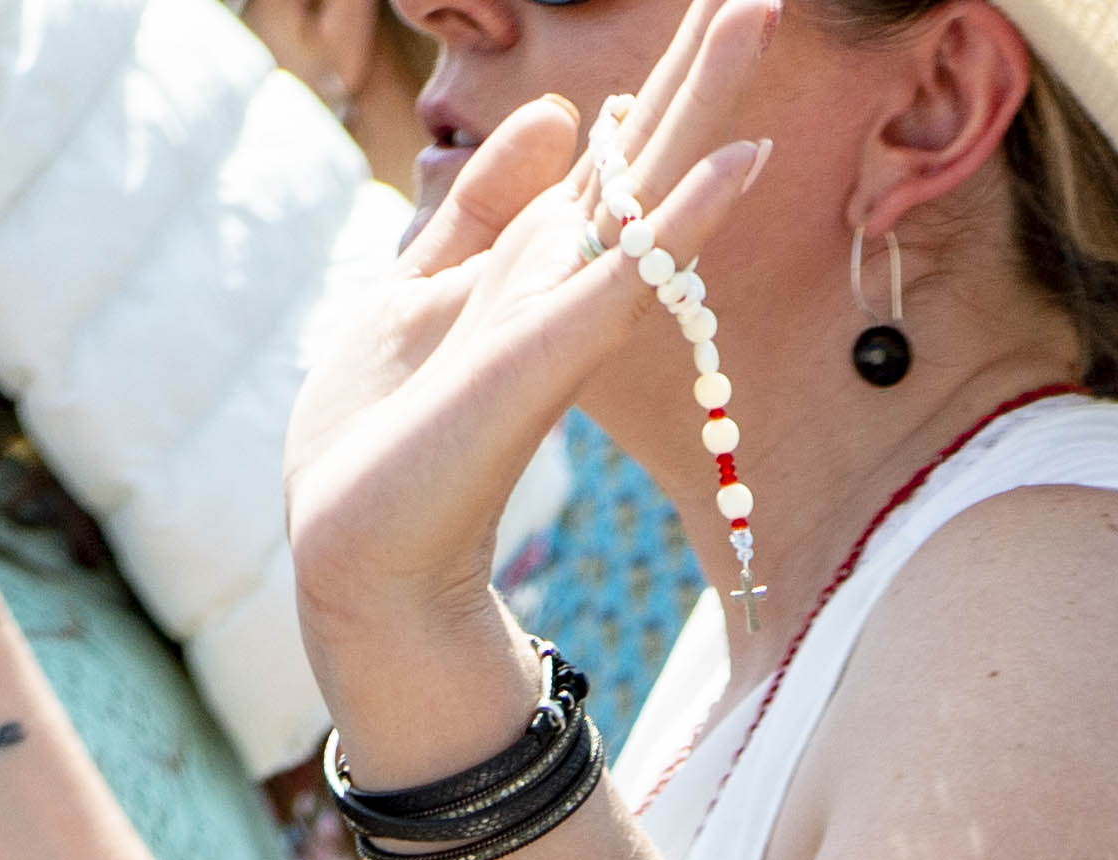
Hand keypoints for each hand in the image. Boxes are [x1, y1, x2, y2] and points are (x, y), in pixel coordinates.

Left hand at [288, 15, 777, 771]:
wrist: (360, 547)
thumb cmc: (387, 436)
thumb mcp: (422, 282)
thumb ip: (481, 206)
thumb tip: (557, 113)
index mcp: (541, 258)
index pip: (619, 152)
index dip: (664, 81)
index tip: (716, 7)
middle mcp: (571, 280)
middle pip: (652, 153)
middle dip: (702, 68)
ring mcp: (570, 315)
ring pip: (655, 189)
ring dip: (708, 101)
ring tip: (758, 13)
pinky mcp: (553, 352)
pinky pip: (634, 272)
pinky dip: (688, 216)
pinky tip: (734, 159)